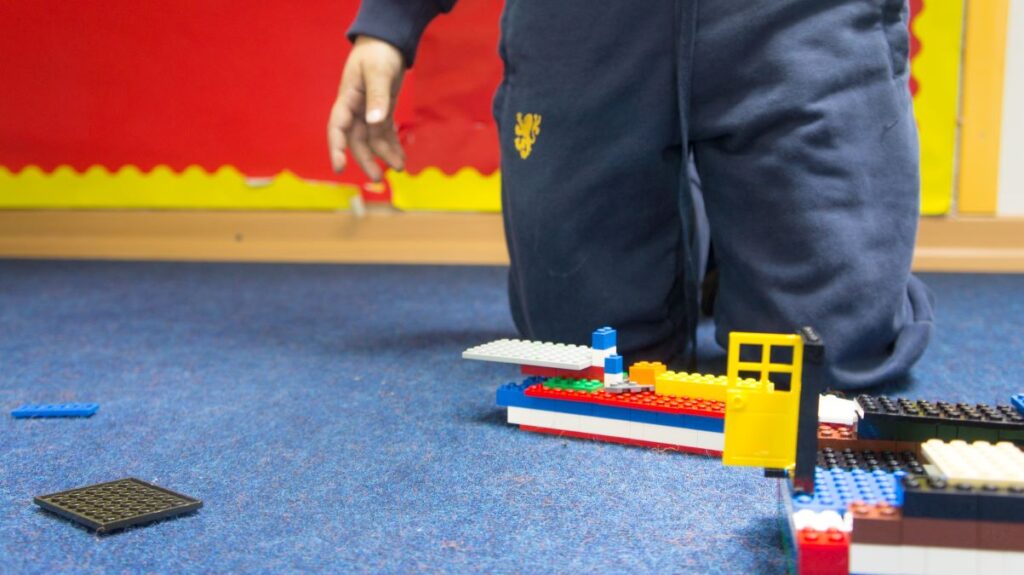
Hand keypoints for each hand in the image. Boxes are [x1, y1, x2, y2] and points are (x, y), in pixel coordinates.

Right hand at [327, 36, 405, 180]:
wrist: (386, 42)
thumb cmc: (377, 53)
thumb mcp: (378, 72)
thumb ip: (377, 96)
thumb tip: (374, 121)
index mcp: (347, 99)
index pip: (337, 127)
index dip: (336, 148)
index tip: (339, 167)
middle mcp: (355, 109)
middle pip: (356, 140)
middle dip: (365, 160)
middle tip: (376, 179)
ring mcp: (367, 112)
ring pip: (372, 140)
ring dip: (384, 154)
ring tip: (399, 167)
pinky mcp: (381, 112)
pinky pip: (384, 133)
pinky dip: (392, 146)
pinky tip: (401, 158)